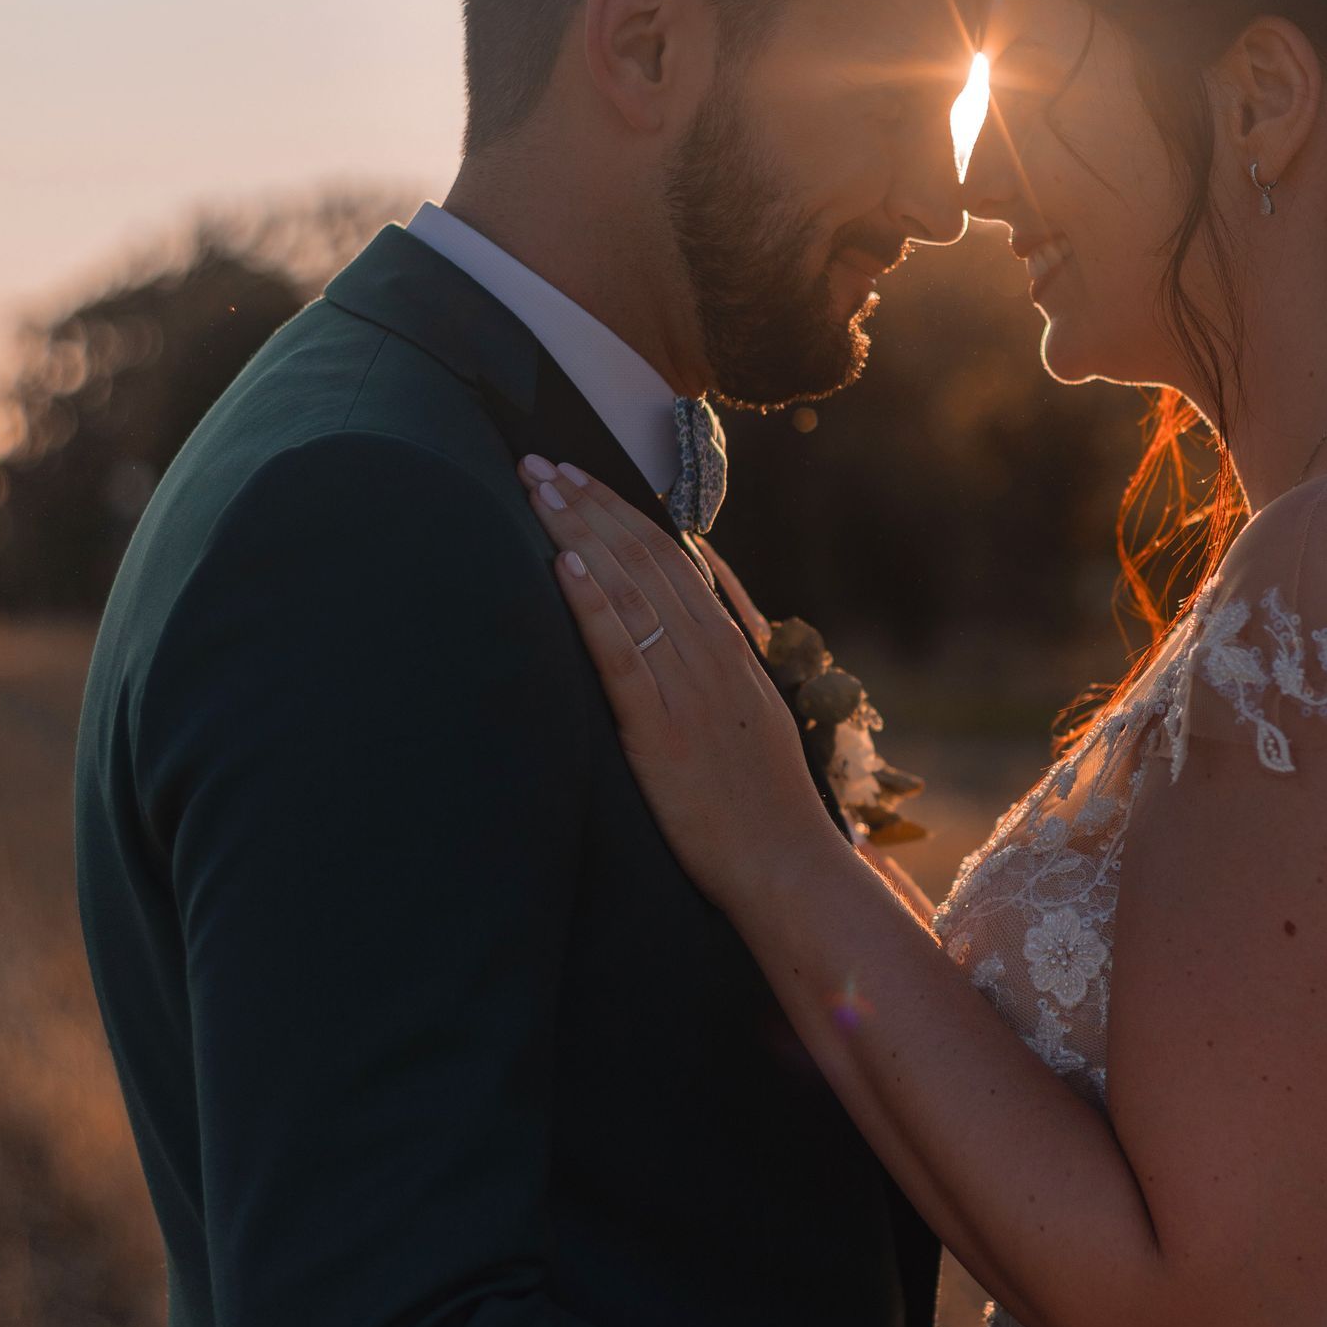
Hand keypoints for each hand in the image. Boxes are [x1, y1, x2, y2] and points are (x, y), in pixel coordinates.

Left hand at [520, 459, 838, 912]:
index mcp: (730, 649)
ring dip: (580, 534)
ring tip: (539, 491)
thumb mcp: (754, 713)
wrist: (788, 864)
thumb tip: (697, 604)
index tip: (578, 476)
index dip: (619, 511)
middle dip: (589, 506)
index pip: (670, 558)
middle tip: (540, 461)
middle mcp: (711, 656)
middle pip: (644, 560)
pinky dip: (592, 607)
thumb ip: (723, 658)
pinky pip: (624, 657)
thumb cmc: (764, 803)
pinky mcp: (663, 732)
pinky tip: (563, 567)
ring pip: (630, 592)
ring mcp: (689, 690)